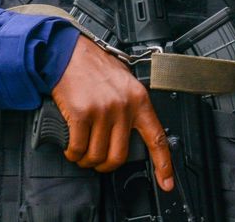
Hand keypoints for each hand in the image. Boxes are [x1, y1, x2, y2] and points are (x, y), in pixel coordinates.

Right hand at [50, 36, 174, 190]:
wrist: (68, 52)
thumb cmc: (93, 66)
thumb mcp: (124, 82)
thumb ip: (131, 106)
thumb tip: (130, 133)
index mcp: (139, 99)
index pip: (156, 138)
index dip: (163, 165)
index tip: (167, 183)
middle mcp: (123, 107)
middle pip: (119, 156)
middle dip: (106, 166)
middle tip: (98, 162)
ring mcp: (102, 111)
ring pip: (97, 156)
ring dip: (86, 160)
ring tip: (82, 153)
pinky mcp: (81, 113)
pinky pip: (78, 148)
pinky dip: (73, 153)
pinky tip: (72, 148)